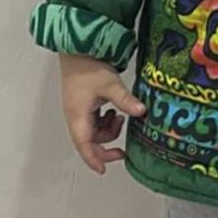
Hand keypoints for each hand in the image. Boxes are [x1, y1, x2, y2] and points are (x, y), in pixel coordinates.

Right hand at [57, 53, 146, 173]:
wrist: (77, 47)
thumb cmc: (88, 66)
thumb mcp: (110, 84)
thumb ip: (126, 100)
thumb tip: (142, 112)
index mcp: (78, 116)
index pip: (84, 146)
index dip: (94, 159)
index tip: (104, 170)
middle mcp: (75, 115)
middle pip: (89, 140)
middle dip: (107, 143)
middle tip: (123, 147)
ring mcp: (77, 109)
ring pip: (92, 130)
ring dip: (107, 129)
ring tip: (119, 117)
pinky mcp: (82, 101)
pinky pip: (93, 120)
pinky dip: (104, 120)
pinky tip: (113, 110)